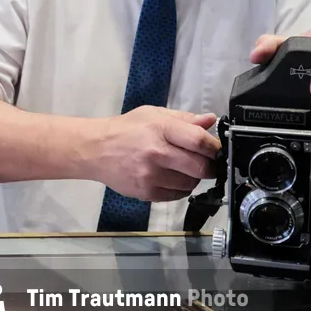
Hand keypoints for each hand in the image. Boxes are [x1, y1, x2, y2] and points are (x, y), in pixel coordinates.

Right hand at [91, 106, 221, 201]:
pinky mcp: (146, 192)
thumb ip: (183, 119)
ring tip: (183, 168)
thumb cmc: (125, 130)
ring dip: (193, 177)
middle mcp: (156, 153)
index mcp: (160, 129)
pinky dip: (180, 188)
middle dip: (209, 166)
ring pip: (190, 183)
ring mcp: (151, 175)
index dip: (214, 147)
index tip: (215, 149)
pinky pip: (177, 195)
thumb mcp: (153, 115)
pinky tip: (171, 177)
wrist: (95, 150)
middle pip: (200, 167)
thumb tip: (210, 121)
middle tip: (205, 162)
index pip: (199, 141)